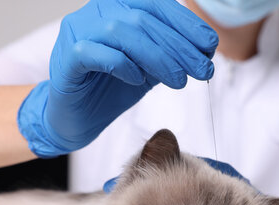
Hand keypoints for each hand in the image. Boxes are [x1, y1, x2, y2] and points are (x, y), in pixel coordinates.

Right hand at [18, 0, 218, 157]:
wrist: (77, 118)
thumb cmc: (111, 89)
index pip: (156, 6)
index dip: (186, 24)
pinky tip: (139, 80)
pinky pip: (94, 52)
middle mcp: (96, 13)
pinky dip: (121, 64)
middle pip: (142, 19)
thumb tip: (205, 50)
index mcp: (118, 8)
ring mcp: (78, 32)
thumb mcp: (149, 69)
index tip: (211, 47)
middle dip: (179, 46)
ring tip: (179, 80)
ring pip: (121, 32)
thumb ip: (170, 55)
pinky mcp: (67, 58)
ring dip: (157, 57)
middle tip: (203, 70)